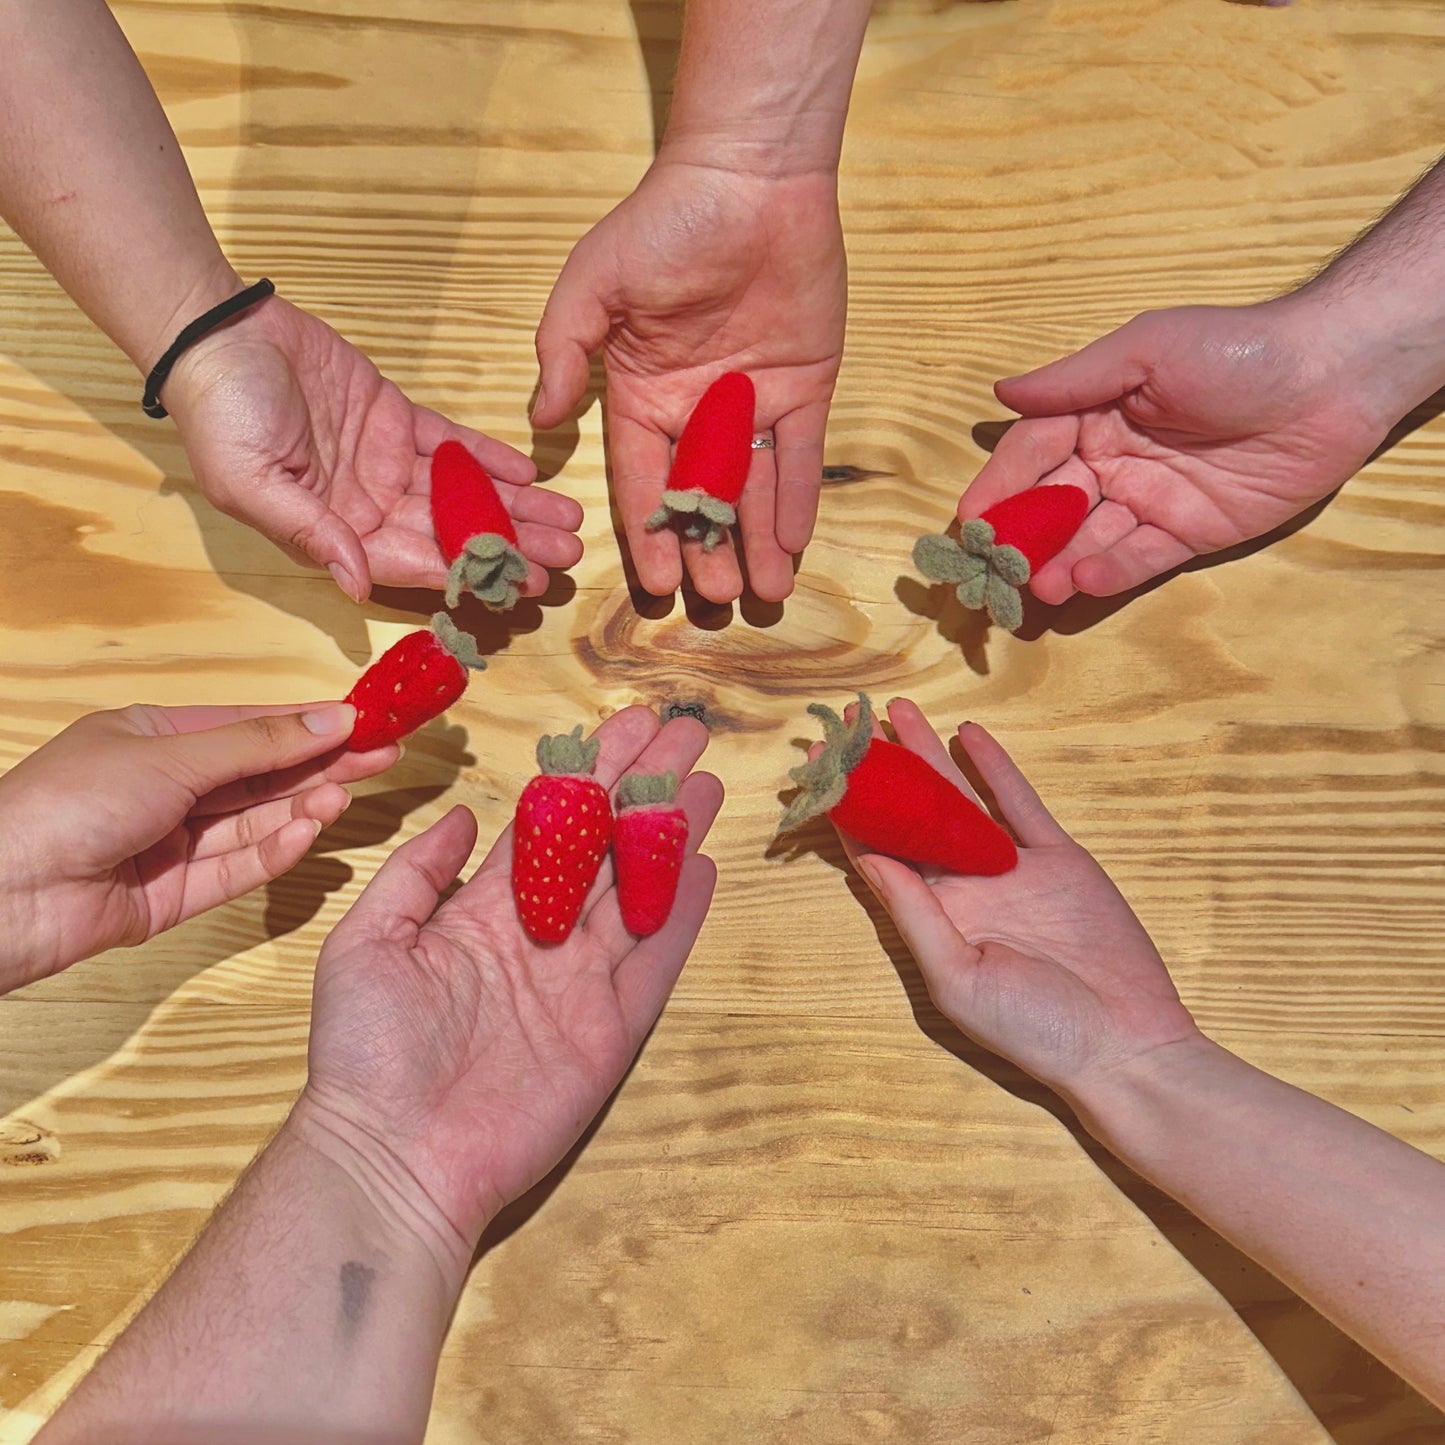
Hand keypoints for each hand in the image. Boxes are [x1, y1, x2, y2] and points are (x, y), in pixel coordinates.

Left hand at [0, 702, 394, 990]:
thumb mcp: (172, 755)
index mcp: (155, 738)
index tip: (367, 718)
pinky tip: (310, 832)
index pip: (252, 726)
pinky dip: (276, 851)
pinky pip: (238, 868)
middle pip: (264, 775)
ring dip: (303, 806)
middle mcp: (168, 788)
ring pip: (256, 822)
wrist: (2, 894)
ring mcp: (173, 844)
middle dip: (323, 764)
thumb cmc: (68, 804)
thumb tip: (331, 716)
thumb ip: (259, 743)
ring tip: (347, 793)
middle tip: (385, 757)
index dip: (310, 722)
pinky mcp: (176, 896)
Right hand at [163, 293, 584, 600]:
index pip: (414, 563)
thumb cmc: (222, 412)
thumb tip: (356, 584)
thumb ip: (310, 533)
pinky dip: (489, 459)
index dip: (469, 574)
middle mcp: (366, 506)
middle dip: (510, 546)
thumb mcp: (252, 482)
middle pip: (450, 533)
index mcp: (335, 532)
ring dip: (513, 507)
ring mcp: (383, 463)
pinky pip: (450, 445)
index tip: (521, 585)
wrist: (218, 332)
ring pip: (460, 492)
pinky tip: (530, 472)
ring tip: (566, 519)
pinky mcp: (394, 418)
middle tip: (566, 556)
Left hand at [300, 709, 722, 1243]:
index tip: (623, 727)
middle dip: (643, 788)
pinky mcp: (609, 1031)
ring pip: (637, 892)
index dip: (587, 775)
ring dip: (672, 837)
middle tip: (682, 734)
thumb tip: (467, 817)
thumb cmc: (365, 1052)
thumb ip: (416, 874)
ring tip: (706, 782)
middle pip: (604, 847)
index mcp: (485, 913)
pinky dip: (680, 915)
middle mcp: (541, 938)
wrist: (393, 1156)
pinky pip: (654, 963)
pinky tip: (704, 866)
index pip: (549, 828)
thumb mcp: (366, 942)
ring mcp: (579, 984)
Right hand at [534, 161, 846, 603]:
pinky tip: (797, 543)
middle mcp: (695, 408)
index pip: (642, 481)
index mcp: (641, 394)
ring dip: (757, 541)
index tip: (653, 586)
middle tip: (717, 603)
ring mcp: (751, 400)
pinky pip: (801, 455)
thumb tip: (539, 424)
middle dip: (708, 552)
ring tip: (764, 594)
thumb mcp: (592, 286)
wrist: (748, 177)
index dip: (648, 534)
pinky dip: (799, 498)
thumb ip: (564, 354)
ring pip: (753, 488)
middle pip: (700, 497)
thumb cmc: (662, 225)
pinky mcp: (804, 386)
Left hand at [833, 698, 1198, 1098]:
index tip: (822, 770)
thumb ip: (914, 916)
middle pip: (912, 816)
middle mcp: (964, 889)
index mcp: (932, 919)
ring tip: (898, 712)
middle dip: (884, 771)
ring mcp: (1010, 869)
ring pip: (960, 798)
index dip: (851, 812)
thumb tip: (867, 860)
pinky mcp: (1057, 859)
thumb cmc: (1033, 1028)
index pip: (879, 853)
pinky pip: (1018, 803)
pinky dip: (994, 768)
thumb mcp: (958, 979)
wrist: (1123, 1042)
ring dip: (929, 756)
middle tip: (853, 721)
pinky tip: (968, 735)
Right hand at [963, 299, 1394, 602]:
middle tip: (995, 568)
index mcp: (1095, 414)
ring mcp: (1150, 500)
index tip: (970, 519)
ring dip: (1059, 564)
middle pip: (1053, 505)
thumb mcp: (1146, 350)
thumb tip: (1000, 392)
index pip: (1032, 453)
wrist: (1330, 378)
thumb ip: (1074, 380)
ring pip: (1090, 539)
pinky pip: (1140, 558)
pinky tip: (1082, 581)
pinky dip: (1110, 571)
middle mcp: (1114, 460)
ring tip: (1036, 586)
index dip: (1000, 485)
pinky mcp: (1189, 534)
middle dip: (1023, 538)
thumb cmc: (1234, 350)